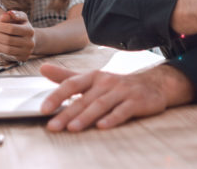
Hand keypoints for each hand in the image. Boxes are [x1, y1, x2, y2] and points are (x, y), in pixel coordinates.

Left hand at [0, 10, 35, 60]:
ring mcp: (26, 51)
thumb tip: (4, 15)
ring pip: (6, 49)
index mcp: (29, 30)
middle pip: (8, 40)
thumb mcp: (19, 18)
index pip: (11, 29)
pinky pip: (6, 54)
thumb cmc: (22, 26)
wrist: (29, 39)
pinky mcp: (21, 58)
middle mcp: (29, 42)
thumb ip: (12, 15)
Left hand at [39, 64, 180, 131]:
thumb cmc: (117, 85)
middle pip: (84, 99)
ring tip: (73, 128)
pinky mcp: (136, 102)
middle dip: (67, 113)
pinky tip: (102, 126)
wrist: (154, 85)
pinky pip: (123, 111)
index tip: (43, 109)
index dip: (57, 96)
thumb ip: (67, 76)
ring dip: (86, 117)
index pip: (72, 83)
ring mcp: (122, 91)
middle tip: (53, 126)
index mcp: (94, 76)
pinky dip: (112, 118)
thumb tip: (43, 68)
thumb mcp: (92, 79)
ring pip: (101, 105)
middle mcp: (107, 82)